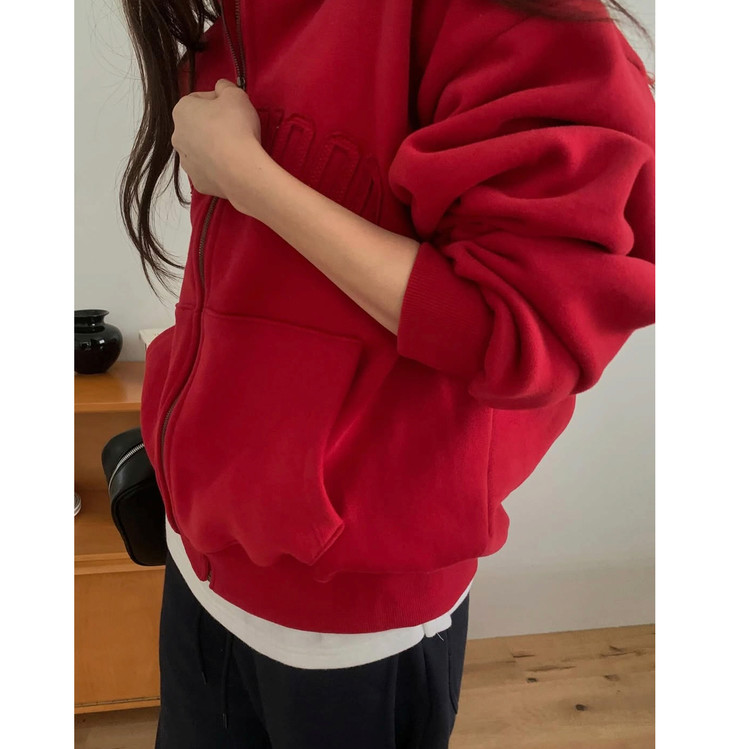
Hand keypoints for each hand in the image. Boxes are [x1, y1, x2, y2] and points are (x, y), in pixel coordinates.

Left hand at [171, 78, 264, 199]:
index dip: (217, 102)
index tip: (232, 109)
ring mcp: (185, 161)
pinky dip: (217, 168)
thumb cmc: (236, 127)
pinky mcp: (197, 181)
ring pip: (200, 149)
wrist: (241, 170)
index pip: (198, 100)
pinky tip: (231, 166)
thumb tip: (221, 88)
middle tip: (234, 129)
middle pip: (197, 126)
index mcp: (182, 110)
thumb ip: (225, 86)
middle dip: (213, 126)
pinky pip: (207, 170)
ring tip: (234, 150)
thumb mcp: (236, 94)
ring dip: (213, 147)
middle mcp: (177, 135)